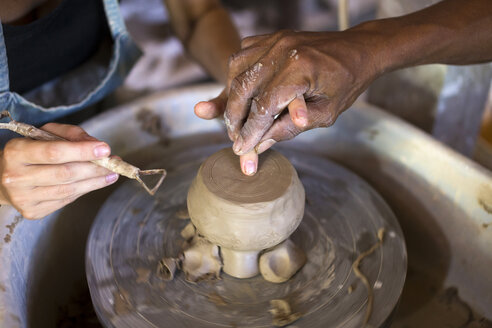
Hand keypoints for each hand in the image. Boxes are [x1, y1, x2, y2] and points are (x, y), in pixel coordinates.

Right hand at [0, 123, 117, 218]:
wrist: (1, 179)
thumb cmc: (29, 152)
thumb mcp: (44, 133)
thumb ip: (71, 135)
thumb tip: (97, 146)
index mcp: (16, 152)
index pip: (54, 152)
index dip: (82, 151)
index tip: (105, 149)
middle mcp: (16, 177)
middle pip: (65, 174)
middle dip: (95, 168)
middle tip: (115, 163)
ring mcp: (23, 198)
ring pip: (68, 190)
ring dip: (95, 182)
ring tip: (112, 174)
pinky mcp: (32, 212)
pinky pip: (66, 200)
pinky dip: (84, 190)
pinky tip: (96, 182)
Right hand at [195, 29, 383, 173]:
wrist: (358, 50)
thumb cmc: (346, 82)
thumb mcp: (325, 114)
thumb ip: (291, 129)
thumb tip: (261, 144)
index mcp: (300, 68)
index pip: (263, 106)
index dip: (251, 131)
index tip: (243, 149)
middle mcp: (282, 50)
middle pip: (243, 87)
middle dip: (234, 117)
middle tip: (236, 138)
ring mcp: (275, 40)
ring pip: (236, 70)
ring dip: (231, 97)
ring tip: (236, 120)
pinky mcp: (271, 37)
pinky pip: (242, 57)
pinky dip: (236, 77)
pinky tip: (242, 94)